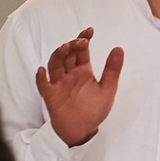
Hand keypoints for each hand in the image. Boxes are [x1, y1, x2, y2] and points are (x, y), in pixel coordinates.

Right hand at [36, 27, 123, 146]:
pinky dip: (41, 78)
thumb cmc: (93, 109)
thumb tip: (119, 48)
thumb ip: (113, 69)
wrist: (83, 130)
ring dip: (59, 55)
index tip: (90, 30)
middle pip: (67, 54)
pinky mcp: (51, 96)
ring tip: (66, 47)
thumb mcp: (108, 88)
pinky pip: (43, 85)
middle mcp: (69, 74)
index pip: (81, 50)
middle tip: (82, 40)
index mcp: (83, 70)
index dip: (84, 39)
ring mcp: (59, 84)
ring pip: (55, 65)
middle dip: (73, 45)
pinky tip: (42, 70)